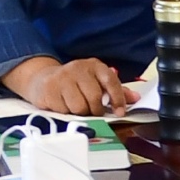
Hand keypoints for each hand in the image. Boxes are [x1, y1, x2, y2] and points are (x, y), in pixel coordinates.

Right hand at [5, 56, 131, 117]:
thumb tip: (136, 98)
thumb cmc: (75, 83)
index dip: (118, 99)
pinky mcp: (49, 89)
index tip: (119, 112)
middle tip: (92, 112)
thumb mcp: (96, 82)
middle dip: (95, 110)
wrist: (43, 79)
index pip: (111, 81)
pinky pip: (63, 110)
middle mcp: (79, 68)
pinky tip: (63, 106)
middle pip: (94, 97)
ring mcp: (63, 77)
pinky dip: (65, 113)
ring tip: (76, 108)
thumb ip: (116, 91)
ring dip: (79, 113)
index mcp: (94, 65)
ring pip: (79, 107)